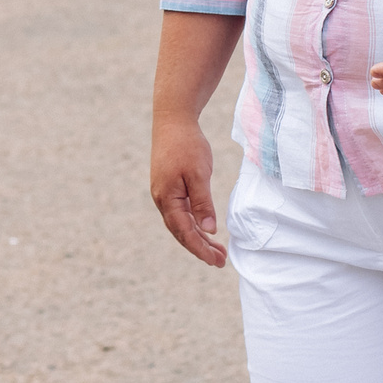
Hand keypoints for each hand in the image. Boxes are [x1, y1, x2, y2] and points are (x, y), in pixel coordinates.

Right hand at [150, 110, 225, 266]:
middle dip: (200, 248)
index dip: (201, 249)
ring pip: (180, 224)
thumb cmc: (186, 145)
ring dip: (197, 238)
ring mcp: (164, 193)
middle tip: (221, 261)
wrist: (173, 120)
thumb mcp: (199, 174)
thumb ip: (202, 203)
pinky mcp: (169, 187)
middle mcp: (162, 199)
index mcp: (167, 198)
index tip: (217, 261)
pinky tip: (204, 228)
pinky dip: (193, 224)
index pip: (185, 232)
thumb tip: (208, 230)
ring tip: (217, 249)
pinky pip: (180, 213)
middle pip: (181, 232)